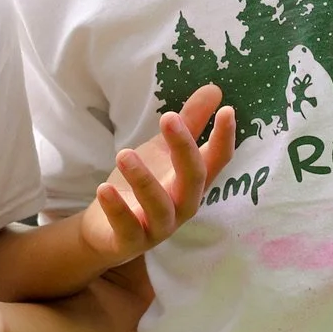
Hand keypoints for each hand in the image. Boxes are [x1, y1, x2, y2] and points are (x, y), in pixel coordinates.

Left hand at [76, 83, 237, 267]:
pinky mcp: (130, 242)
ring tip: (125, 153)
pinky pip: (127, 229)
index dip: (224, 138)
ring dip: (144, 180)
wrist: (105, 228)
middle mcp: (182, 206)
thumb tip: (215, 90)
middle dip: (184, 149)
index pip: (216, 161)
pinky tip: (104, 189)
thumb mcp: (163, 151)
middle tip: (169, 118)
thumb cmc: (143, 185)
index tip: (228, 110)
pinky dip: (117, 210)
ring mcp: (158, 227)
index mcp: (191, 182)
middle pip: (193, 180)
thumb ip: (189, 123)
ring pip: (160, 207)